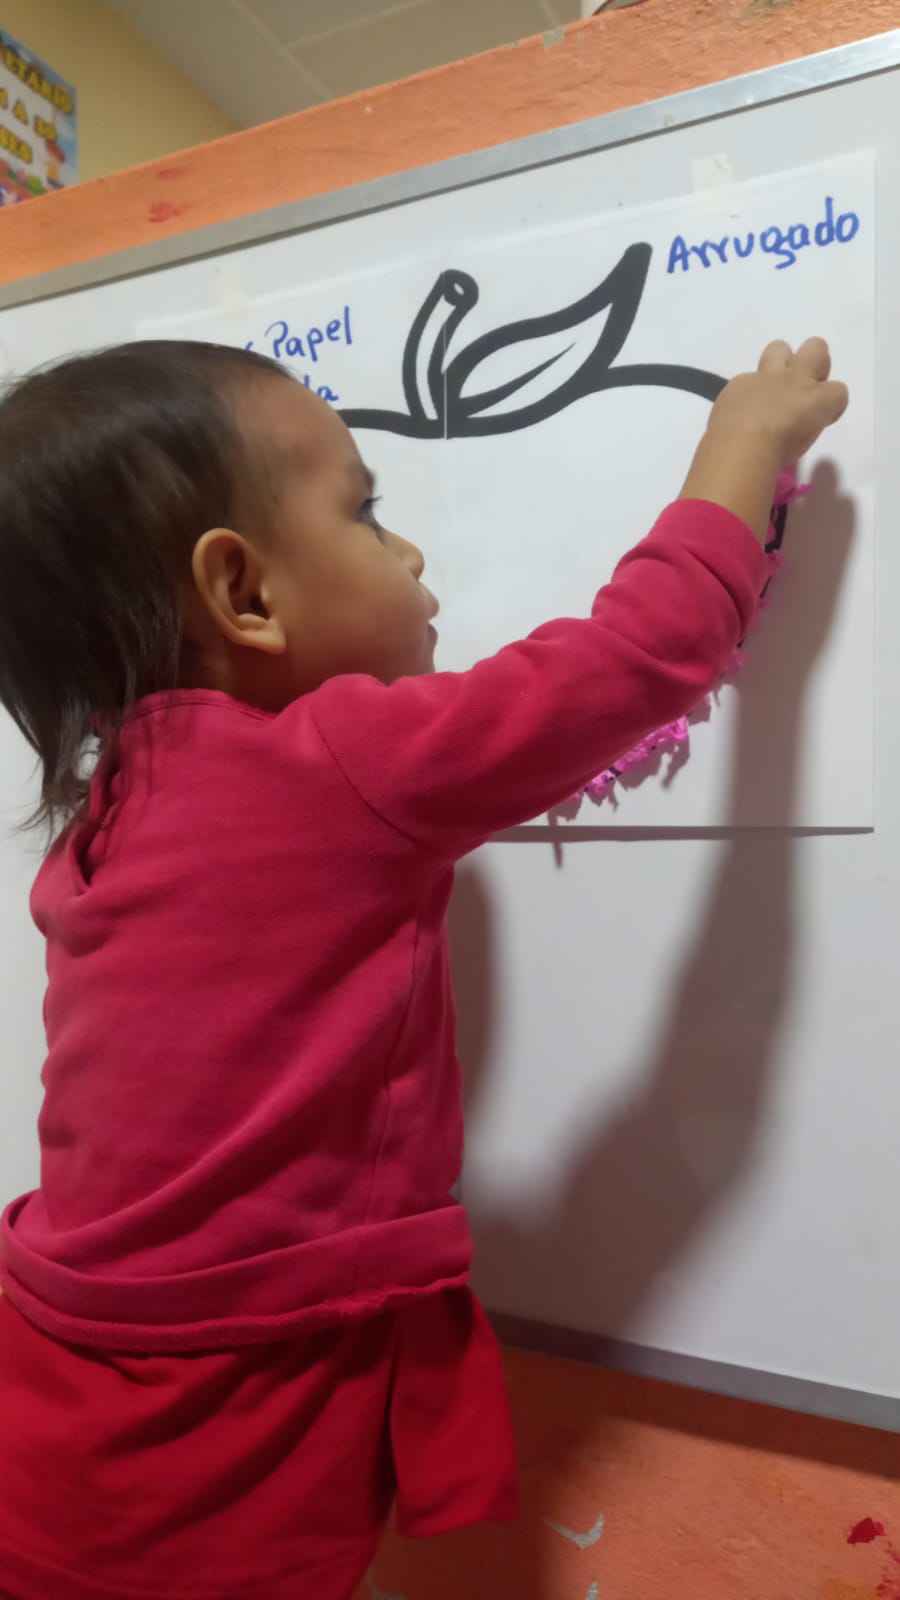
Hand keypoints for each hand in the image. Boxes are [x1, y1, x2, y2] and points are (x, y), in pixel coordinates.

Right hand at [710, 339, 848, 470]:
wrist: (743, 443)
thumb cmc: (724, 442)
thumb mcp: (723, 424)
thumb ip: (736, 416)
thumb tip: (743, 424)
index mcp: (744, 385)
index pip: (757, 378)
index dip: (766, 392)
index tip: (768, 412)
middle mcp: (770, 375)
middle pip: (781, 347)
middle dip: (787, 364)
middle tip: (796, 390)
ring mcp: (796, 382)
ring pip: (816, 348)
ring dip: (819, 368)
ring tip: (815, 396)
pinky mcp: (819, 397)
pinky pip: (839, 391)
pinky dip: (835, 405)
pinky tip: (826, 419)